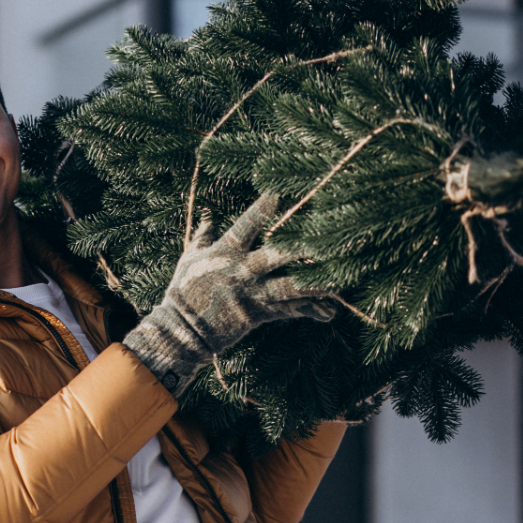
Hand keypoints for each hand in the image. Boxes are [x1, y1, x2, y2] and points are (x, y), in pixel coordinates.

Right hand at [122, 194, 335, 394]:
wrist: (182, 331)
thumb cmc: (183, 292)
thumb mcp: (189, 259)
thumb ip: (202, 237)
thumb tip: (208, 217)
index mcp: (225, 252)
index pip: (246, 225)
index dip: (262, 208)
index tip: (279, 192)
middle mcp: (242, 270)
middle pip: (277, 254)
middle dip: (301, 244)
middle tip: (327, 232)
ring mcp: (253, 293)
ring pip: (291, 286)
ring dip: (316, 282)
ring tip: (340, 277)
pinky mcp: (259, 314)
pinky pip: (289, 311)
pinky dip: (310, 311)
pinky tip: (330, 311)